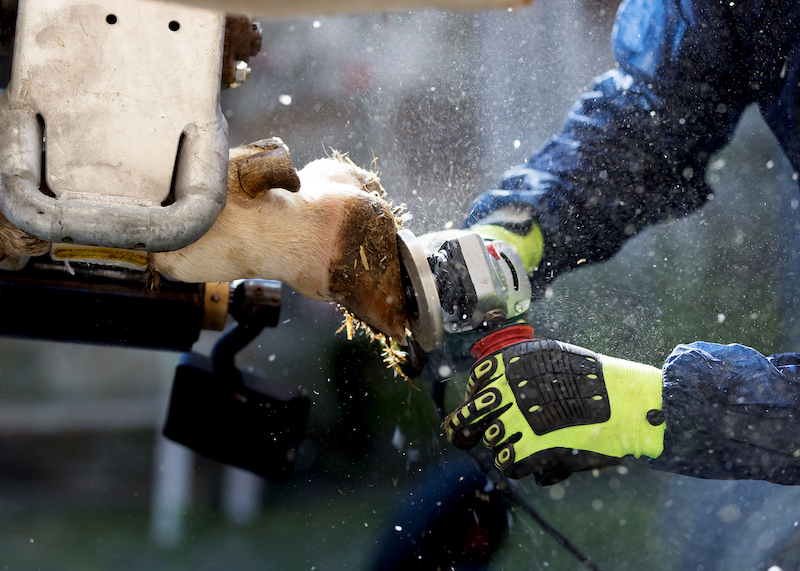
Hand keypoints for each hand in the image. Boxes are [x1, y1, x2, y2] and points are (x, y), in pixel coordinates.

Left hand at [444, 339, 665, 484]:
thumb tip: (493, 384)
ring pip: (492, 442)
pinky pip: (508, 464)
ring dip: (504, 446)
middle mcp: (506, 392)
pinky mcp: (528, 452)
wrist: (625, 402)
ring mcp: (515, 422)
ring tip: (527, 445)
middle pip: (469, 416)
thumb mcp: (554, 357)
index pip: (478, 383)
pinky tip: (535, 462)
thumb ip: (523, 370)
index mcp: (511, 365)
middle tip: (459, 437)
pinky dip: (519, 465)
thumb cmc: (595, 380)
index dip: (477, 396)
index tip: (480, 404)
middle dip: (462, 428)